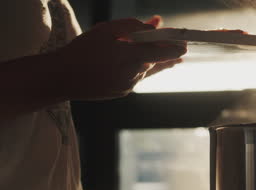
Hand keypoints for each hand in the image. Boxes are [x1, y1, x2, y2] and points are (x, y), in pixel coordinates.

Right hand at [52, 18, 186, 100]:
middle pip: (156, 61)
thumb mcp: (106, 30)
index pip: (162, 52)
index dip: (176, 48)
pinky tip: (140, 64)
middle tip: (182, 47)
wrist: (62, 78)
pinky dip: (139, 69)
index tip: (185, 44)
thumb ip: (133, 26)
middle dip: (166, 52)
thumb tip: (156, 24)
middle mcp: (132, 73)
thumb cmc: (82, 50)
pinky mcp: (123, 92)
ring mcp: (129, 85)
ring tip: (174, 59)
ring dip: (154, 61)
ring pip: (147, 70)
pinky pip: (136, 77)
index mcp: (129, 56)